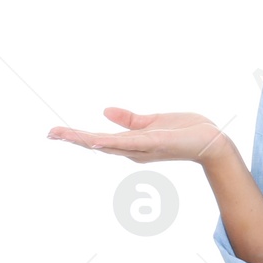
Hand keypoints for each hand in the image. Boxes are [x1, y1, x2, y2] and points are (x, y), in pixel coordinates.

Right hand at [47, 108, 231, 164]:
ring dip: (85, 140)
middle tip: (49, 133)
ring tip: (63, 135)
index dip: (76, 136)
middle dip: (73, 139)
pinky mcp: (156, 142)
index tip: (54, 132)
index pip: (98, 139)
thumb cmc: (186, 132)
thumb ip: (130, 120)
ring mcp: (143, 148)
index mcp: (131, 144)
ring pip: (109, 144)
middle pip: (97, 144)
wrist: (212, 140)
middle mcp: (133, 150)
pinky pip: (131, 143)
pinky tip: (95, 140)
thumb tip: (104, 111)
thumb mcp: (152, 123)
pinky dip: (112, 142)